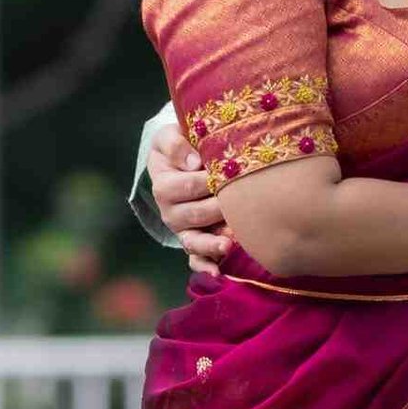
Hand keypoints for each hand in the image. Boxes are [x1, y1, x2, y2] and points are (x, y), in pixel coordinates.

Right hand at [147, 126, 232, 269]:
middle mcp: (171, 212)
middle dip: (218, 208)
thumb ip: (175, 143)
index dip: (206, 180)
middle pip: (194, 214)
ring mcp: (183, 230)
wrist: (185, 159)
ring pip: (195, 242)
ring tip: (229, 244)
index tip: (227, 172)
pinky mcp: (195, 243)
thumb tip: (193, 161)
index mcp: (164, 186)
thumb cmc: (182, 146)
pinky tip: (218, 273)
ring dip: (212, 244)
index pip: (186, 186)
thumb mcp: (169, 135)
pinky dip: (206, 267)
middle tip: (244, 200)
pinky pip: (196, 259)